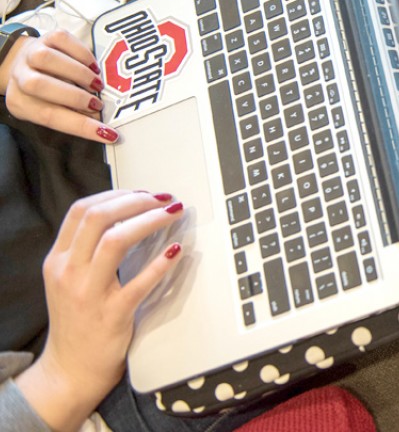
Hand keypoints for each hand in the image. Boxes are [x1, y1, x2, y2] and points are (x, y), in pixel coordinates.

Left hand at [0, 29, 118, 142]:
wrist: (25, 61)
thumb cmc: (46, 91)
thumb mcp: (53, 108)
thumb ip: (72, 114)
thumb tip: (101, 123)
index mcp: (21, 103)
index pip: (49, 117)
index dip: (82, 126)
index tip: (108, 134)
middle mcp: (20, 78)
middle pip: (39, 85)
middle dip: (75, 96)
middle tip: (97, 104)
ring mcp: (30, 55)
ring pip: (47, 59)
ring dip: (78, 73)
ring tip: (97, 84)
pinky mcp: (46, 37)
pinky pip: (62, 40)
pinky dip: (82, 53)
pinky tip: (92, 66)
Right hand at [15, 190, 183, 431]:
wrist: (71, 369)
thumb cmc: (79, 318)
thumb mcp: (71, 278)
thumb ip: (89, 248)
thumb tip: (129, 211)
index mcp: (59, 259)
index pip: (82, 211)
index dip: (117, 194)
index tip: (144, 192)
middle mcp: (69, 272)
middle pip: (99, 218)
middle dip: (136, 201)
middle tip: (165, 200)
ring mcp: (88, 293)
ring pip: (115, 241)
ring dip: (150, 221)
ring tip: (173, 214)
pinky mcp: (112, 315)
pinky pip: (139, 283)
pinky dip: (161, 263)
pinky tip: (177, 250)